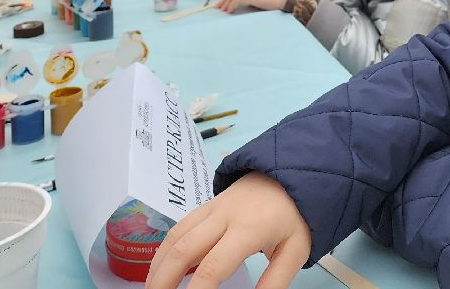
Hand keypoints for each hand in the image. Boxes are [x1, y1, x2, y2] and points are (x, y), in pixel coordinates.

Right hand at [146, 171, 310, 288]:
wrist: (294, 173)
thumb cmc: (295, 215)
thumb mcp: (296, 250)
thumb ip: (274, 281)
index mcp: (249, 229)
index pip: (213, 267)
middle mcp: (225, 215)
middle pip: (183, 250)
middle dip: (164, 280)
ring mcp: (213, 206)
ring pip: (175, 236)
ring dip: (158, 265)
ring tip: (153, 288)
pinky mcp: (208, 203)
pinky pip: (179, 226)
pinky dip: (164, 248)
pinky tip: (161, 267)